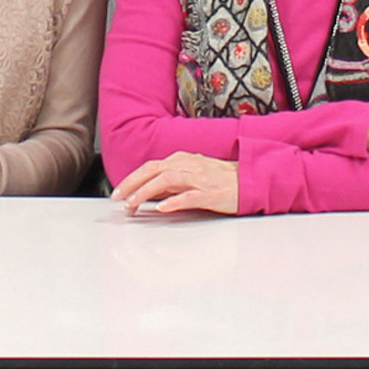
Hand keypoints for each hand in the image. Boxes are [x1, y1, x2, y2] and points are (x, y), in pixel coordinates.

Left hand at [111, 151, 238, 216]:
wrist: (251, 180)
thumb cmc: (222, 179)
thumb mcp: (193, 174)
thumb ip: (172, 180)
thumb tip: (150, 191)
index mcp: (182, 160)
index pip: (150, 166)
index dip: (132, 178)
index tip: (118, 192)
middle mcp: (188, 165)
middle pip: (154, 170)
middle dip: (132, 184)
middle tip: (118, 198)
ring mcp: (200, 179)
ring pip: (167, 180)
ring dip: (147, 192)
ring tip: (133, 204)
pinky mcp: (211, 193)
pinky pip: (189, 196)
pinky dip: (174, 201)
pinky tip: (162, 208)